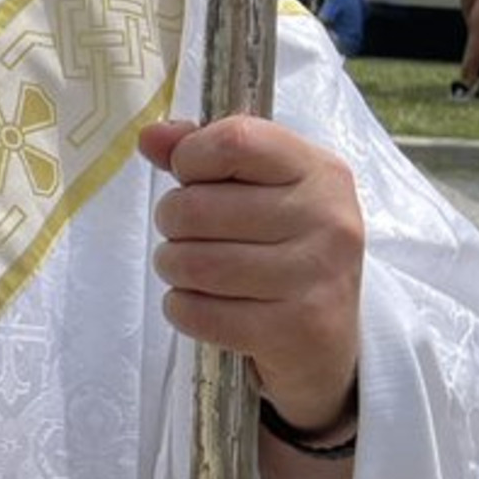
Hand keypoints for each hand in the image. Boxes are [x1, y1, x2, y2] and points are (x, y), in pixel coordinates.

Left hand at [139, 116, 362, 432]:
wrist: (327, 342)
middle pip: (198, 207)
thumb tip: (150, 137)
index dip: (191, 156)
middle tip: (186, 234)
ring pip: (194, 263)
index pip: (235, 141)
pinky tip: (203, 304)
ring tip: (190, 268)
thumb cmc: (282, 249)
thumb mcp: (258, 188)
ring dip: (173, 266)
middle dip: (172, 222)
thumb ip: (202, 152)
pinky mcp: (297, 330)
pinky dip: (182, 308)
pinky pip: (199, 312)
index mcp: (320, 172)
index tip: (189, 177)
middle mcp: (328, 220)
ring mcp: (317, 277)